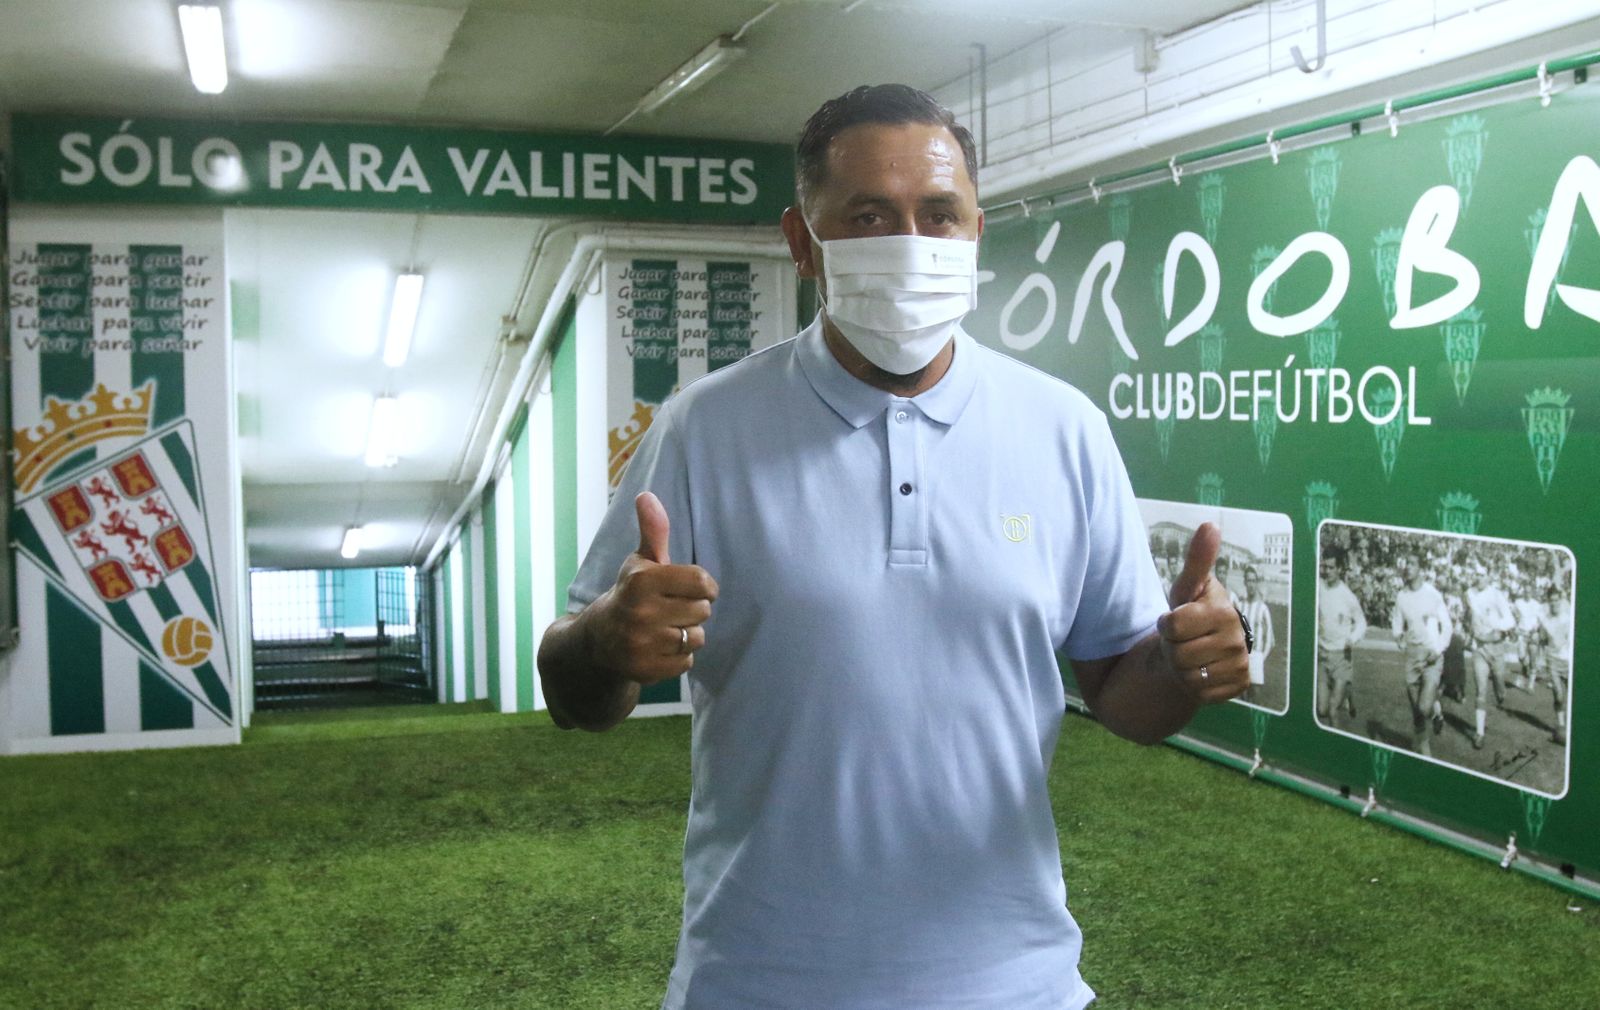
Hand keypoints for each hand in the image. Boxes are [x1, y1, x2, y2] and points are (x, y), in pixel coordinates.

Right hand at [587, 492, 717, 685]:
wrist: (596, 641)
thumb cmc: (629, 594)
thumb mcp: (639, 562)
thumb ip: (653, 531)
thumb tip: (646, 496)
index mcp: (641, 581)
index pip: (702, 581)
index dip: (704, 585)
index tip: (693, 587)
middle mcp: (640, 613)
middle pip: (703, 611)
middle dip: (693, 609)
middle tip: (671, 609)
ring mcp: (641, 644)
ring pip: (696, 638)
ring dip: (686, 634)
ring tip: (663, 628)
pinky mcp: (645, 670)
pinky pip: (686, 663)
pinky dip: (677, 657)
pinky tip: (658, 648)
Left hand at [1157, 522, 1249, 703]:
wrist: (1200, 649)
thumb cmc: (1189, 614)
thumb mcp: (1185, 588)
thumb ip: (1197, 560)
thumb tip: (1210, 524)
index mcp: (1224, 610)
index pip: (1173, 626)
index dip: (1166, 625)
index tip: (1174, 620)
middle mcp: (1239, 638)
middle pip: (1179, 654)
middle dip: (1172, 648)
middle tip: (1182, 641)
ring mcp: (1241, 664)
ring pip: (1188, 677)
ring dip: (1180, 668)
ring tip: (1190, 655)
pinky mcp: (1240, 686)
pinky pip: (1200, 694)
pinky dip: (1193, 686)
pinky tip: (1201, 672)